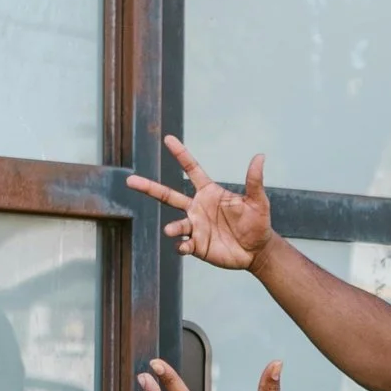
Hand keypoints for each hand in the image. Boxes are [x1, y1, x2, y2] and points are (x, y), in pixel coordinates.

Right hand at [125, 135, 271, 269]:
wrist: (256, 251)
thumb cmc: (257, 222)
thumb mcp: (257, 201)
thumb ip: (254, 181)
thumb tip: (260, 156)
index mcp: (209, 192)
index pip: (192, 169)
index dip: (180, 154)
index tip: (168, 139)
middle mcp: (197, 207)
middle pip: (168, 194)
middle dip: (148, 187)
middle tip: (130, 181)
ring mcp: (195, 227)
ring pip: (176, 223)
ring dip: (172, 227)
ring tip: (170, 230)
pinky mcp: (197, 246)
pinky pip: (184, 245)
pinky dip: (181, 246)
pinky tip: (184, 247)